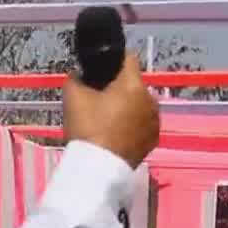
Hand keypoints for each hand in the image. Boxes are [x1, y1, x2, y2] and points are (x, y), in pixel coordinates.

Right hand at [62, 52, 158, 167]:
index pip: (128, 58)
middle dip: (119, 89)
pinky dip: (133, 126)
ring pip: (140, 105)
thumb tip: (80, 75)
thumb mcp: (72, 97)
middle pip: (133, 84)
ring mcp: (155, 121)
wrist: (98, 169)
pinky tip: (117, 136)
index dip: (112, 62)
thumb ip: (76, 78)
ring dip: (128, 108)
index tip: (99, 74)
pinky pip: (143, 124)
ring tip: (108, 122)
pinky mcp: (154, 140)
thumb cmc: (87, 128)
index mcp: (133, 84)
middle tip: (99, 103)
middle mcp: (151, 99)